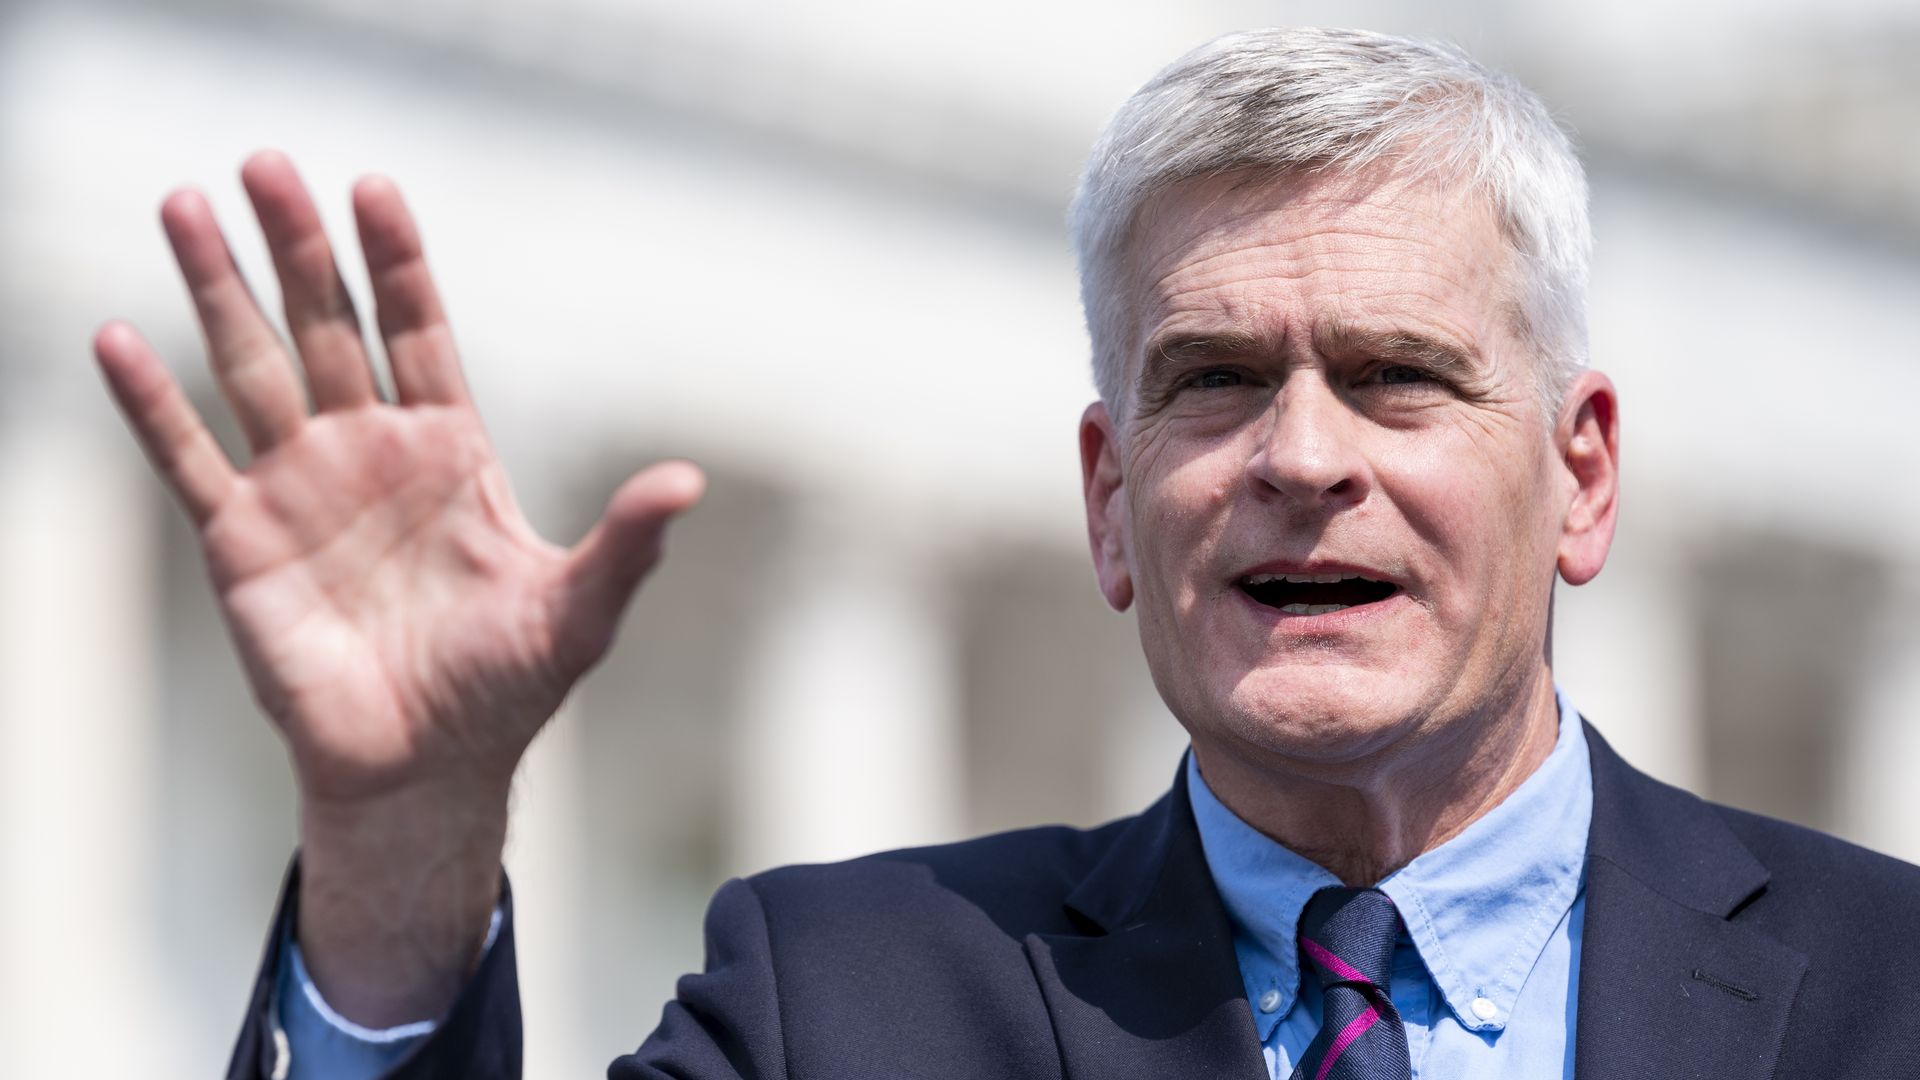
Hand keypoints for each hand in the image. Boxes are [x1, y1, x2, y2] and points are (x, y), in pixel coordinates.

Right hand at [94, 150, 702, 1021]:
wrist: (426, 771)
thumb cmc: (507, 688)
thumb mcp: (578, 610)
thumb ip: (625, 542)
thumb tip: (689, 482)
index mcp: (449, 451)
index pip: (419, 331)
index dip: (397, 262)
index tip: (373, 187)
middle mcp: (369, 452)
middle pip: (327, 326)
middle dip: (299, 247)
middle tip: (264, 162)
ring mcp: (301, 490)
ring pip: (251, 367)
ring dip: (216, 290)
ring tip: (183, 202)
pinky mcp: (242, 543)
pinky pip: (189, 460)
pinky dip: (152, 405)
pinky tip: (117, 338)